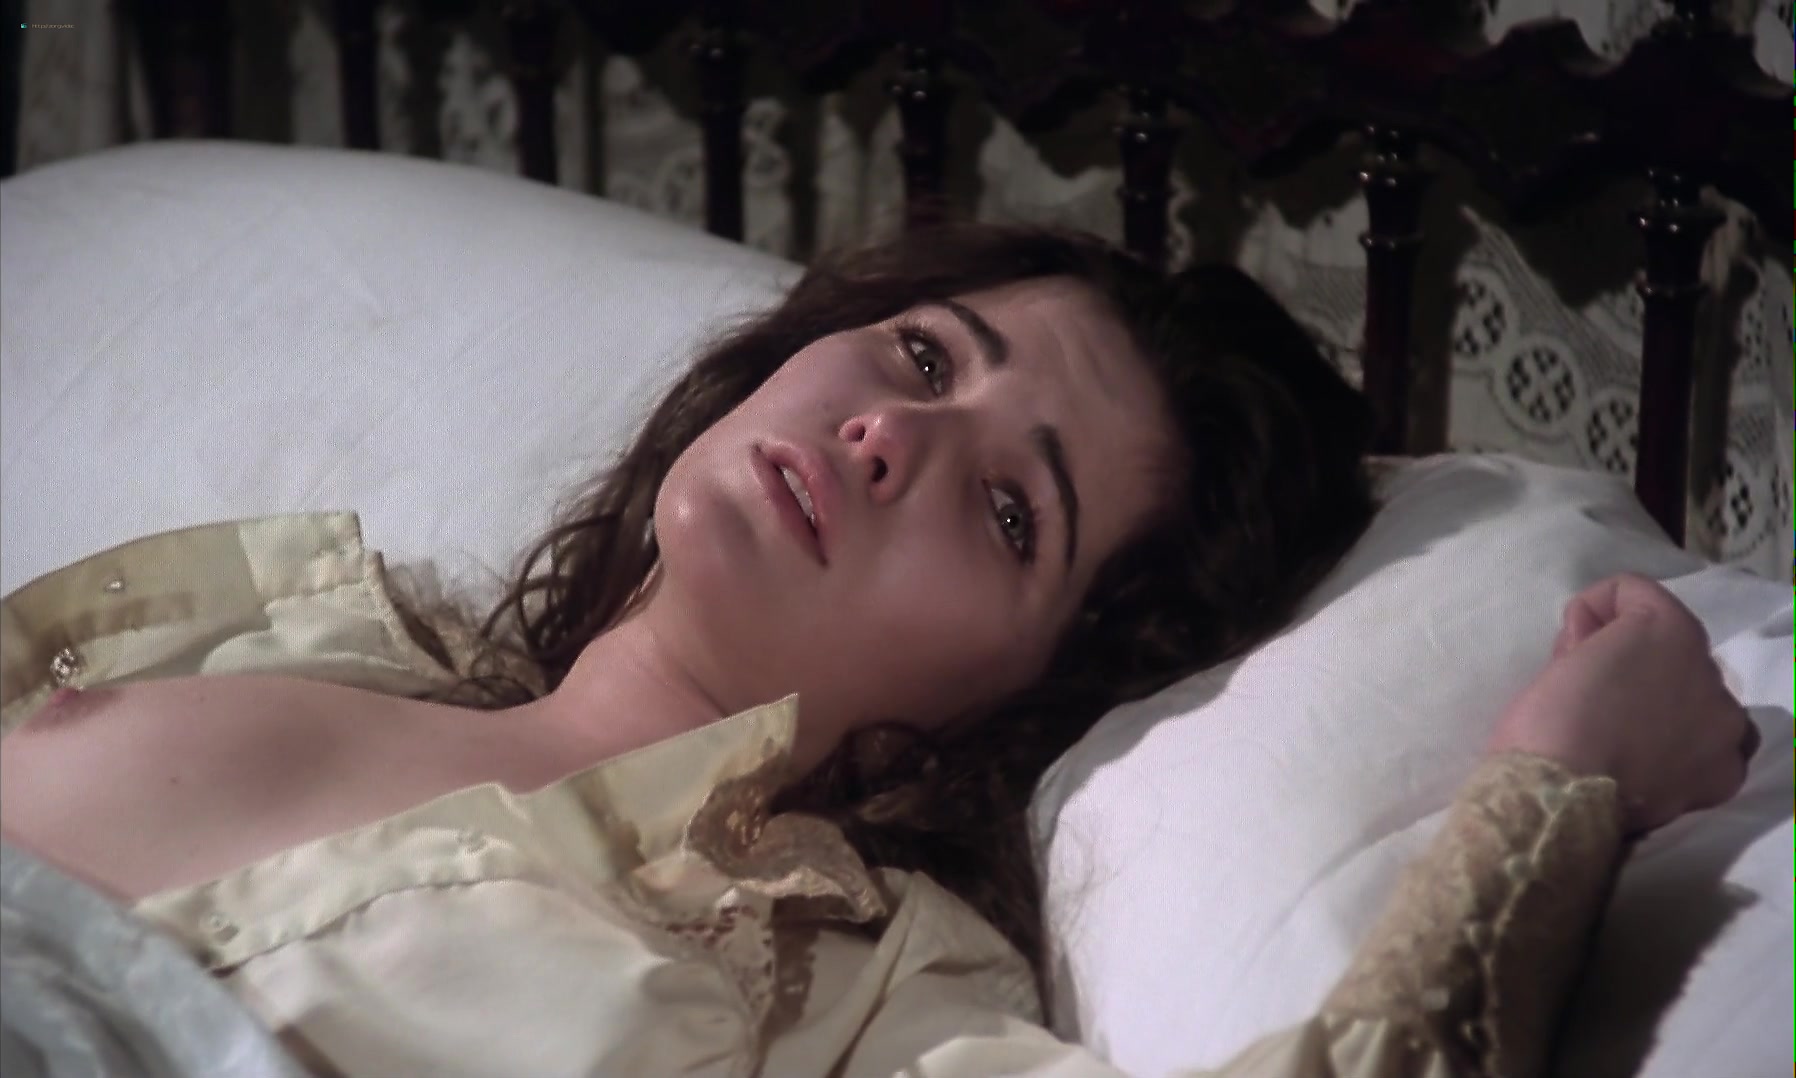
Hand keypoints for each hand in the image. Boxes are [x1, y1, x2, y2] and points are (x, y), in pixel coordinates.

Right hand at [1486, 573, 1754, 835]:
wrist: (1558, 799)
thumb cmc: (1546, 721)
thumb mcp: (1559, 660)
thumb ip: (1591, 640)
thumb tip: (1597, 642)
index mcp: (1668, 630)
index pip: (1632, 594)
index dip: (1591, 611)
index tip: (1569, 643)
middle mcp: (1710, 671)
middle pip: (1670, 647)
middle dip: (1634, 658)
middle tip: (1592, 688)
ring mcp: (1725, 726)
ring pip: (1699, 695)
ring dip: (1669, 699)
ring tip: (1629, 727)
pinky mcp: (1723, 774)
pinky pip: (1716, 746)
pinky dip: (1690, 745)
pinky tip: (1657, 757)